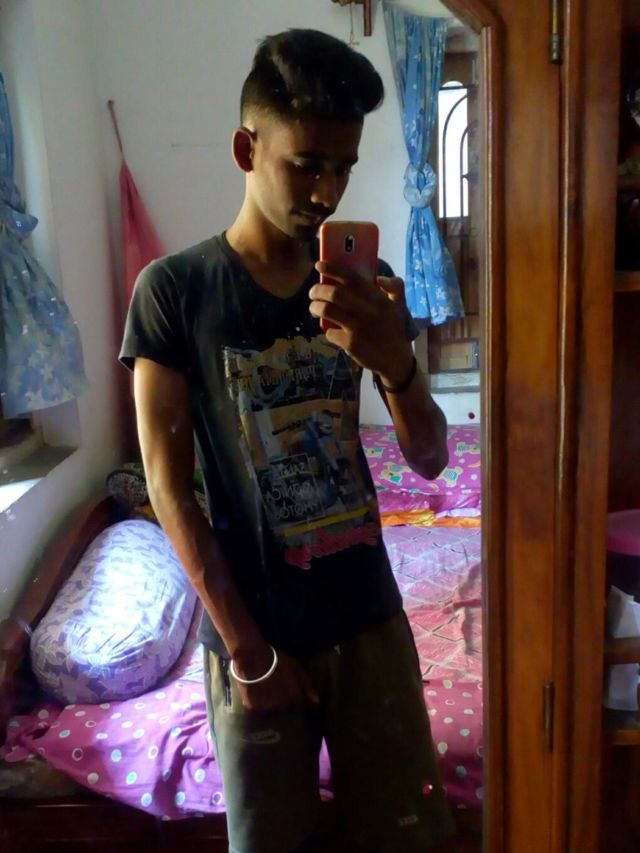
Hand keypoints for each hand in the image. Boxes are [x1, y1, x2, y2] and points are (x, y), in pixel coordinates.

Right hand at [232, 647, 318, 712]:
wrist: (252, 657)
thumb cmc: (276, 659)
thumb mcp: (295, 667)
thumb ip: (306, 685)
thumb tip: (317, 702)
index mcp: (293, 696)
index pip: (297, 704)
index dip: (293, 695)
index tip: (288, 688)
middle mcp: (281, 705)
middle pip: (284, 707)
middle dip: (282, 699)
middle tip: (275, 687)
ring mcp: (267, 707)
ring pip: (271, 708)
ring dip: (270, 702)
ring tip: (265, 689)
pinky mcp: (252, 708)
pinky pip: (258, 708)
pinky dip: (257, 703)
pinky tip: (256, 692)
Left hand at [310, 261, 413, 384]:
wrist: (396, 361)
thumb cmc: (395, 330)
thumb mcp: (400, 306)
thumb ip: (395, 287)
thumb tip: (379, 278)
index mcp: (378, 299)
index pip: (353, 279)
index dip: (334, 269)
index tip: (319, 265)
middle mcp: (367, 312)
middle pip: (335, 294)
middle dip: (318, 290)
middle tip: (313, 291)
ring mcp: (358, 329)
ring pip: (327, 311)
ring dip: (315, 307)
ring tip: (314, 307)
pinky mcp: (351, 344)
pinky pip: (330, 332)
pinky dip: (326, 330)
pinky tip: (330, 330)